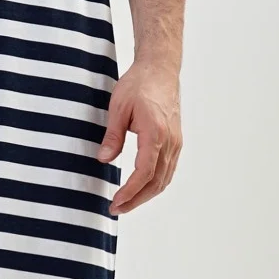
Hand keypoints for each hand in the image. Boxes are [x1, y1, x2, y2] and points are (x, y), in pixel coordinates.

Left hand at [96, 59, 182, 214]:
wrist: (160, 69)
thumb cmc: (138, 84)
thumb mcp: (118, 107)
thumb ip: (112, 135)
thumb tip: (103, 159)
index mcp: (155, 133)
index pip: (144, 172)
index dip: (130, 191)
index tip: (116, 202)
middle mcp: (169, 141)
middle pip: (156, 182)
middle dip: (137, 199)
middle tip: (117, 208)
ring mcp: (175, 141)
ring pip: (164, 178)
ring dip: (146, 194)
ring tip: (127, 202)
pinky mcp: (175, 140)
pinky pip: (168, 169)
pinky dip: (155, 183)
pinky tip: (142, 187)